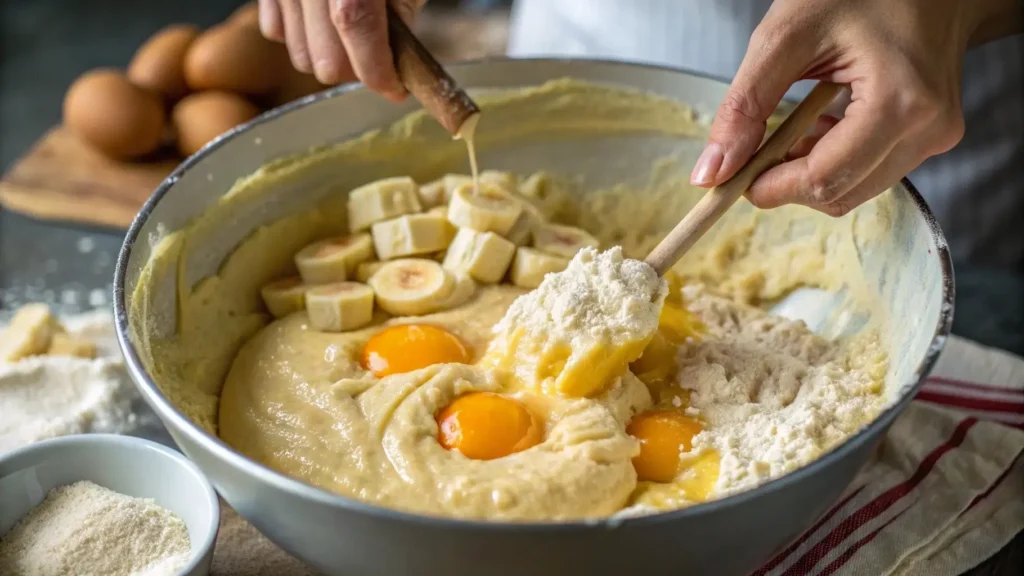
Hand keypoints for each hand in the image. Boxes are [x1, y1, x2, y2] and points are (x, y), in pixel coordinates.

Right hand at [257, 0, 425, 101]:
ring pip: (300, 56)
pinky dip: (299, 36)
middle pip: (327, 64)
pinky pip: (275, 31)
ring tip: (350, 35)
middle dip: (358, 71)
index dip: (381, 74)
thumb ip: (402, 16)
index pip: (360, 37)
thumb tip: (395, 63)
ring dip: (329, 57)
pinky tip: (320, 20)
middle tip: (378, 57)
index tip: (397, 89)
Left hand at [690, 0, 1017, 216]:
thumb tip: (713, 171)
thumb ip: (745, 106)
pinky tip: (821, 126)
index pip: (824, 178)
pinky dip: (836, 161)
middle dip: (789, 182)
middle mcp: (929, 128)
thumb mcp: (785, 37)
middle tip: (757, 150)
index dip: (772, 188)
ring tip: (792, 128)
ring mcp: (937, 134)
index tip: (735, 178)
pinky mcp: (934, 134)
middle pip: (841, 193)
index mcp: (899, 102)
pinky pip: (874, 171)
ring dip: (812, 172)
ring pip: (856, 189)